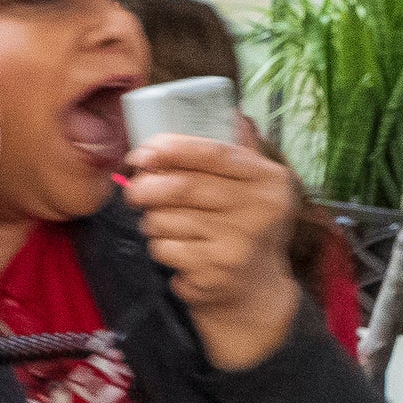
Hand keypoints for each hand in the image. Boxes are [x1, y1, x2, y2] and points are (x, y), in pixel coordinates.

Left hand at [123, 135, 302, 369]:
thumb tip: (230, 110)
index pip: (215, 153)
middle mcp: (259, 211)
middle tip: (133, 192)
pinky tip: (178, 250)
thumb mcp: (257, 188)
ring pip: (165, 219)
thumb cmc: (247, 227)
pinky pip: (164, 249)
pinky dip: (160, 247)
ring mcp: (237, 245)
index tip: (142, 152)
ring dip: (153, 221)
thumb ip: (240, 152)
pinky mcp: (214, 274)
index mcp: (269, 180)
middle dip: (146, 188)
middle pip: (182, 187)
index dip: (173, 148)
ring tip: (167, 224)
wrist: (255, 292)